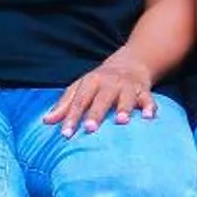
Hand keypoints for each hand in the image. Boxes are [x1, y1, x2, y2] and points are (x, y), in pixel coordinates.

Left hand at [44, 51, 159, 134]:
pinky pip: (148, 98)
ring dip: (124, 108)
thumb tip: (46, 121)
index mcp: (91, 81)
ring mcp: (127, 86)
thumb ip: (65, 104)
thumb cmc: (101, 80)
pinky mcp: (144, 90)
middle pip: (101, 99)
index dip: (71, 117)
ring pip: (126, 97)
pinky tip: (149, 117)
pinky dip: (149, 106)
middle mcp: (109, 83)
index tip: (66, 134)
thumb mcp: (81, 87)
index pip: (79, 101)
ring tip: (121, 121)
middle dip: (96, 113)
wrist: (130, 62)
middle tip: (90, 129)